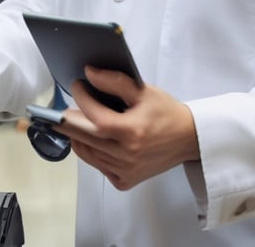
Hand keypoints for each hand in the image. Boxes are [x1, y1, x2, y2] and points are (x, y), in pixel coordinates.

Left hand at [57, 66, 199, 189]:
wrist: (188, 139)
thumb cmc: (166, 113)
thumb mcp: (143, 91)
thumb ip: (115, 81)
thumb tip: (89, 74)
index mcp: (132, 131)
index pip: (94, 116)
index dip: (81, 99)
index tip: (77, 86)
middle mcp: (127, 155)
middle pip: (84, 137)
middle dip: (69, 120)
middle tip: (66, 107)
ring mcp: (125, 171)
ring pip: (87, 153)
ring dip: (79, 136)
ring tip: (78, 121)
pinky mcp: (125, 181)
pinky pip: (98, 167)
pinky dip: (92, 153)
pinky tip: (95, 140)